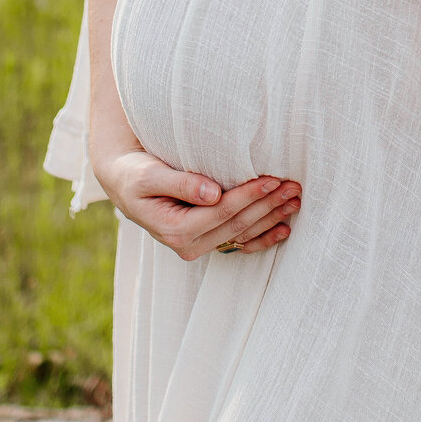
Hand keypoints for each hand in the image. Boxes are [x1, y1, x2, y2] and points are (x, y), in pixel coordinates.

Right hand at [96, 146, 301, 258]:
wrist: (125, 184)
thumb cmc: (135, 175)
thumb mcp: (149, 176)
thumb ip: (180, 183)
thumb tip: (212, 192)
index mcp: (174, 230)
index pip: (221, 212)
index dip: (248, 195)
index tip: (272, 178)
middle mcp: (188, 245)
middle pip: (237, 224)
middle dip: (267, 206)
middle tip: (294, 186)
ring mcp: (198, 246)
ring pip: (242, 234)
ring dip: (271, 218)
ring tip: (295, 200)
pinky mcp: (205, 241)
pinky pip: (239, 243)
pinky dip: (263, 237)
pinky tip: (283, 229)